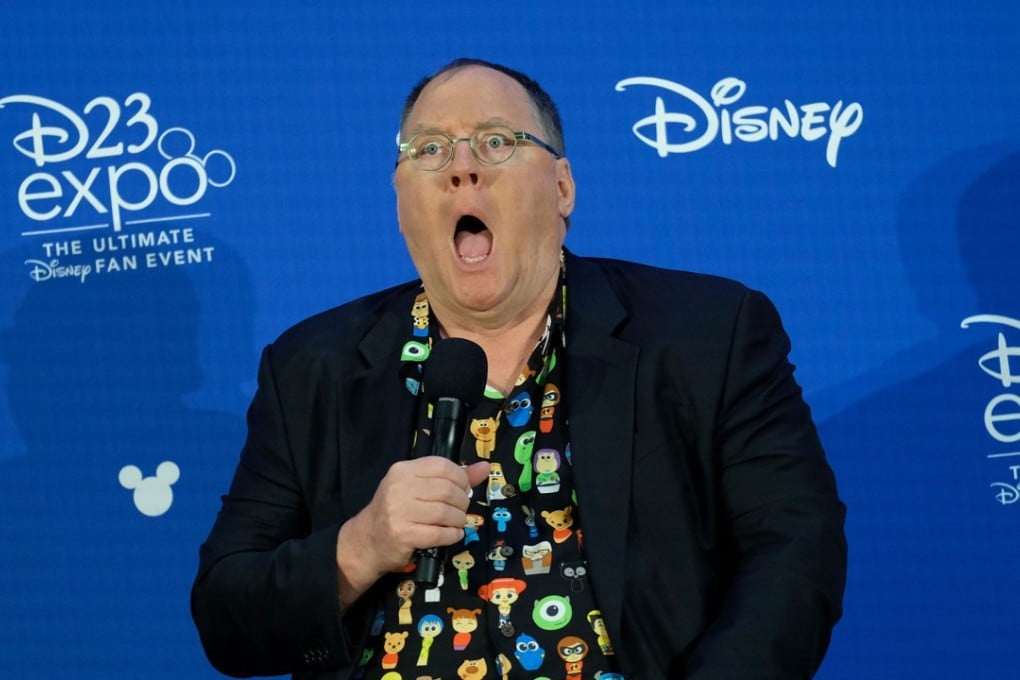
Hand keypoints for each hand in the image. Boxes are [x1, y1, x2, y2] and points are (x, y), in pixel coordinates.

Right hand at [336, 458, 488, 605]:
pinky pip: (439, 533)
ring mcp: (399, 511)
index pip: (442, 466)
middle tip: (459, 510)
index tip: (462, 489)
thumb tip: (485, 467)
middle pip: (447, 490)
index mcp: (403, 470)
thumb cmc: (396, 512)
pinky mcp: (403, 534)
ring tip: (455, 524)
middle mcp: (399, 487)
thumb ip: (452, 477)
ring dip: (458, 520)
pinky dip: (452, 535)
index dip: (460, 478)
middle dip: (461, 502)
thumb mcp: (418, 488)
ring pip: (445, 512)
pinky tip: (451, 535)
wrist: (366, 541)